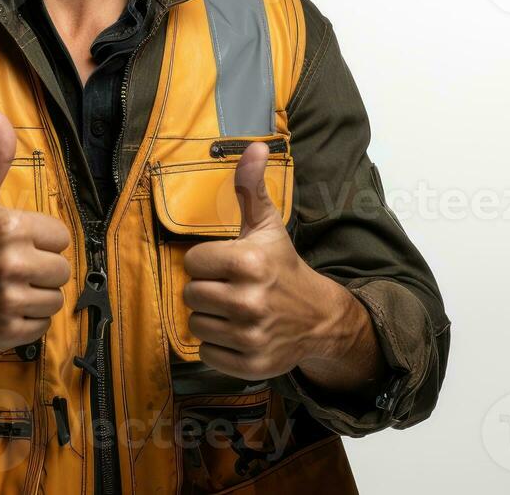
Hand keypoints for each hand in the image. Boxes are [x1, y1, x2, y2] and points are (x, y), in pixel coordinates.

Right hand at [0, 107, 71, 350]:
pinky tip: (6, 307)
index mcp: (11, 228)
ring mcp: (9, 300)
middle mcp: (13, 264)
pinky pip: (42, 326)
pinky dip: (29, 320)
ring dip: (38, 295)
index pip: (59, 236)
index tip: (21, 242)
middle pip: (61, 269)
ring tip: (12, 287)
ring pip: (55, 299)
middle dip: (42, 268)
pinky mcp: (6, 331)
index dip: (42, 240)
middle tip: (16, 267)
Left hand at [182, 141, 340, 379]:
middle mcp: (249, 300)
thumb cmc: (282, 265)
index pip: (193, 262)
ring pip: (197, 325)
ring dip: (210, 318)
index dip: (205, 262)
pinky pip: (207, 354)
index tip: (225, 263)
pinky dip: (217, 346)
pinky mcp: (250, 365)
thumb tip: (253, 145)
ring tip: (233, 309)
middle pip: (191, 294)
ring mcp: (250, 336)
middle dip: (206, 289)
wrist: (318, 317)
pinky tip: (236, 332)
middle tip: (229, 287)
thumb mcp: (266, 225)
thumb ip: (251, 187)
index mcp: (249, 262)